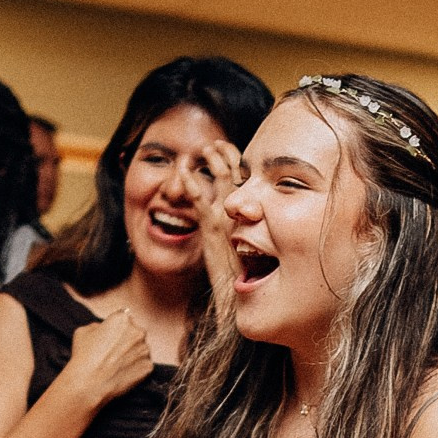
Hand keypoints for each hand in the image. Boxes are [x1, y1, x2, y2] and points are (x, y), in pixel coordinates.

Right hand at [60, 301, 157, 405]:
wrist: (89, 384)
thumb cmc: (83, 356)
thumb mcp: (83, 331)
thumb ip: (98, 325)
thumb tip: (105, 328)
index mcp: (122, 318)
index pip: (123, 319)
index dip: (116, 329)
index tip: (110, 338)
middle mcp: (138, 331)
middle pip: (134, 333)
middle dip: (126, 340)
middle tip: (113, 352)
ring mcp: (145, 350)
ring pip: (140, 349)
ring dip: (132, 354)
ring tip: (116, 364)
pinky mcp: (148, 366)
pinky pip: (143, 365)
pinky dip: (135, 368)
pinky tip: (122, 373)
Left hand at [192, 138, 246, 310]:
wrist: (239, 293)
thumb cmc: (247, 275)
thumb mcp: (253, 247)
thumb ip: (249, 228)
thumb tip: (249, 222)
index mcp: (254, 214)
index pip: (248, 180)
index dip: (239, 161)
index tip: (229, 149)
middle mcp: (244, 212)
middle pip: (236, 173)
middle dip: (224, 154)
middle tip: (214, 144)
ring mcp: (227, 218)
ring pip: (220, 178)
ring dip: (210, 160)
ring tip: (202, 150)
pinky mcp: (211, 228)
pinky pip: (199, 199)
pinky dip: (190, 182)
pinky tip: (183, 172)